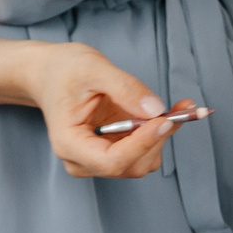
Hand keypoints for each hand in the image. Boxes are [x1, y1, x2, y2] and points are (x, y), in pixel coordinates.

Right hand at [19, 42, 190, 178]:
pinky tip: (170, 113)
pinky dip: (161, 133)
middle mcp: (83, 160)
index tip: (164, 120)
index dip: (142, 144)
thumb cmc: (64, 70)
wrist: (50, 73)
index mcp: (70, 144)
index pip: (111, 160)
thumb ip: (124, 88)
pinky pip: (145, 150)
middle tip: (182, 108)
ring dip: (164, 136)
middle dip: (158, 138)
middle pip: (131, 164)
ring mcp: (99, 158)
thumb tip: (155, 110)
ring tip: (178, 108)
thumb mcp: (93, 68)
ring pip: (143, 161)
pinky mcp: (114, 150)